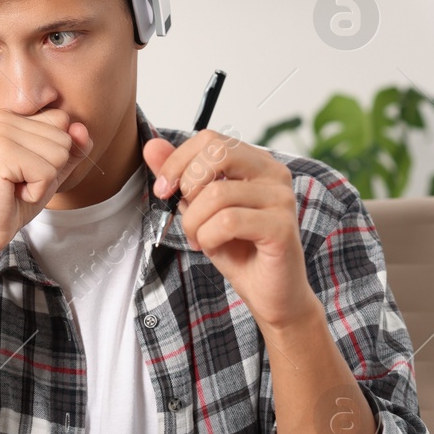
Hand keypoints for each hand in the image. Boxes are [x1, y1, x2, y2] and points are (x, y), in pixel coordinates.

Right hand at [0, 108, 91, 258]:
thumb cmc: (14, 198)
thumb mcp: (52, 168)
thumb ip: (72, 147)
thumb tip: (81, 128)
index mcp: (10, 114)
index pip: (62, 120)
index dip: (54, 153)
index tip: (26, 167)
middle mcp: (2, 117)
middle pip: (63, 137)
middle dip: (50, 168)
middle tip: (20, 180)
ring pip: (59, 154)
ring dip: (44, 180)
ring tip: (16, 185)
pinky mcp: (1, 155)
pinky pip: (47, 173)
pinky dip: (36, 191)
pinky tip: (14, 193)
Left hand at [142, 130, 319, 332]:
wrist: (270, 294)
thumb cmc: (239, 250)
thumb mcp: (200, 209)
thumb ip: (180, 176)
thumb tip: (152, 145)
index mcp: (256, 162)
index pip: (210, 139)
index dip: (177, 162)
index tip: (163, 190)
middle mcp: (274, 173)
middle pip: (217, 153)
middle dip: (187, 185)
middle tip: (183, 214)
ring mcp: (281, 199)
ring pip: (216, 194)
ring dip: (195, 222)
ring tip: (200, 238)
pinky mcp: (282, 227)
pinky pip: (228, 221)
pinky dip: (209, 237)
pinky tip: (213, 247)